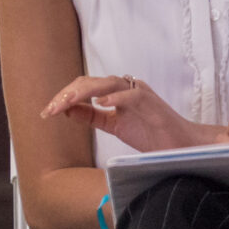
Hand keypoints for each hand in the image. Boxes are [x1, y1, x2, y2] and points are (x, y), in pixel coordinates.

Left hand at [41, 75, 220, 154]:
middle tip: (51, 109)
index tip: (48, 112)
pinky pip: (132, 95)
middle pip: (91, 82)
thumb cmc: (152, 135)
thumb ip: (93, 117)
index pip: (85, 88)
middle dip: (68, 94)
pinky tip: (101, 104)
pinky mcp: (152, 103)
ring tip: (66, 103)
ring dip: (84, 92)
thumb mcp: (114, 126)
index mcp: (116, 94)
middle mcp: (126, 89)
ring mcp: (140, 94)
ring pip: (107, 83)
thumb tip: (68, 110)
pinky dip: (116, 97)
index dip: (65, 97)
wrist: (180, 146)